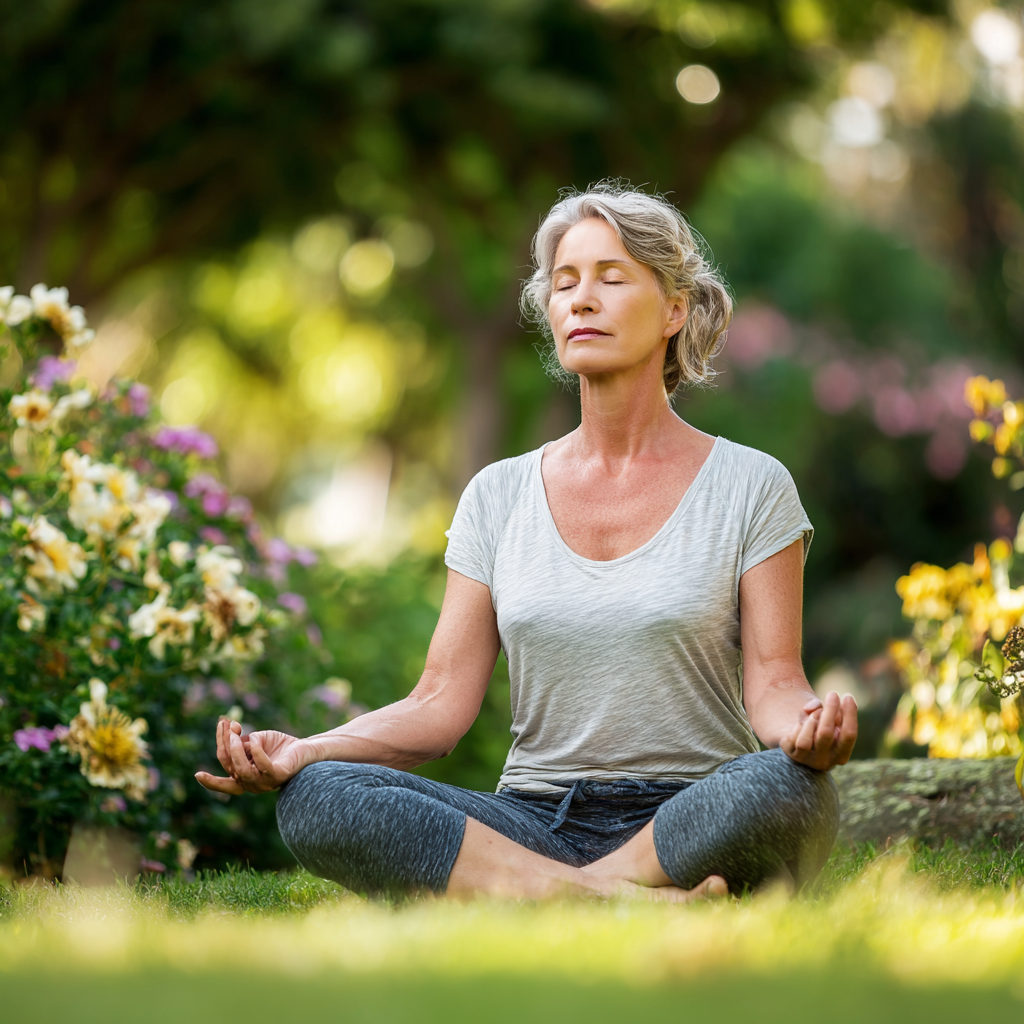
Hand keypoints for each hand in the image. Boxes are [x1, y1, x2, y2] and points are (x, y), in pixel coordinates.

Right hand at [195, 719, 310, 794]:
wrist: (305, 747)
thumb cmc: (279, 745)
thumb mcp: (255, 740)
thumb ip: (241, 742)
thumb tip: (231, 732)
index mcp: (246, 778)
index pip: (226, 784)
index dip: (211, 782)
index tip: (197, 774)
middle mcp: (253, 785)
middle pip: (230, 768)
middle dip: (225, 745)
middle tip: (226, 725)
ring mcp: (266, 783)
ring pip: (243, 770)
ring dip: (235, 750)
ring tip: (235, 732)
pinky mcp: (279, 776)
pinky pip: (263, 766)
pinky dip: (256, 752)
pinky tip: (254, 740)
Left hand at [780, 690, 856, 770]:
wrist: (799, 735)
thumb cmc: (821, 725)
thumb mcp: (830, 718)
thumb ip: (831, 712)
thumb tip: (816, 706)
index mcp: (841, 755)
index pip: (849, 735)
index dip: (850, 715)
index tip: (848, 696)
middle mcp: (826, 761)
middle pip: (826, 733)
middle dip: (830, 710)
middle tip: (833, 693)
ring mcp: (807, 760)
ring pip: (806, 739)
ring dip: (813, 718)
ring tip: (816, 711)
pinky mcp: (792, 754)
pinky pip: (794, 737)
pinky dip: (800, 724)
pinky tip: (803, 721)